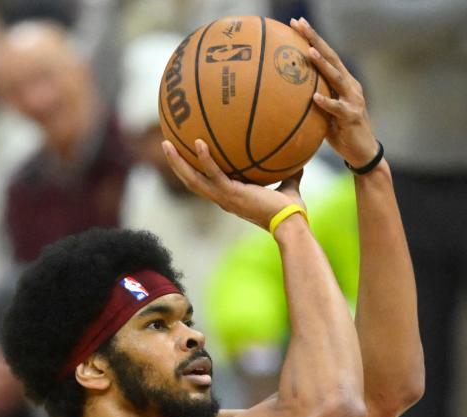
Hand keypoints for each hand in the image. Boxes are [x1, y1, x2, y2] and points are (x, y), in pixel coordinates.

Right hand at [162, 138, 304, 229]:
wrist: (290, 223)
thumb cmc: (289, 211)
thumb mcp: (288, 186)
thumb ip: (289, 174)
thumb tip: (300, 160)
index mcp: (230, 197)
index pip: (206, 184)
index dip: (194, 171)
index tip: (187, 156)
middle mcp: (222, 199)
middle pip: (191, 181)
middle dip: (177, 164)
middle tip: (166, 145)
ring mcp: (224, 197)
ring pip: (193, 179)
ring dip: (178, 162)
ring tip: (167, 144)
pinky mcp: (231, 193)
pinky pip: (213, 174)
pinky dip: (205, 159)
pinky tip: (199, 142)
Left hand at [290, 17, 378, 168]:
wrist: (363, 152)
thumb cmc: (341, 131)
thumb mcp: (325, 111)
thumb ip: (313, 99)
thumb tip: (287, 94)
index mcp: (343, 81)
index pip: (327, 55)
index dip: (313, 38)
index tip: (296, 23)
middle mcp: (350, 85)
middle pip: (332, 58)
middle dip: (315, 40)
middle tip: (300, 24)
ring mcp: (353, 100)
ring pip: (337, 78)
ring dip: (323, 64)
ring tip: (309, 51)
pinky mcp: (351, 117)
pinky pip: (337, 108)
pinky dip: (326, 102)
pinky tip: (315, 97)